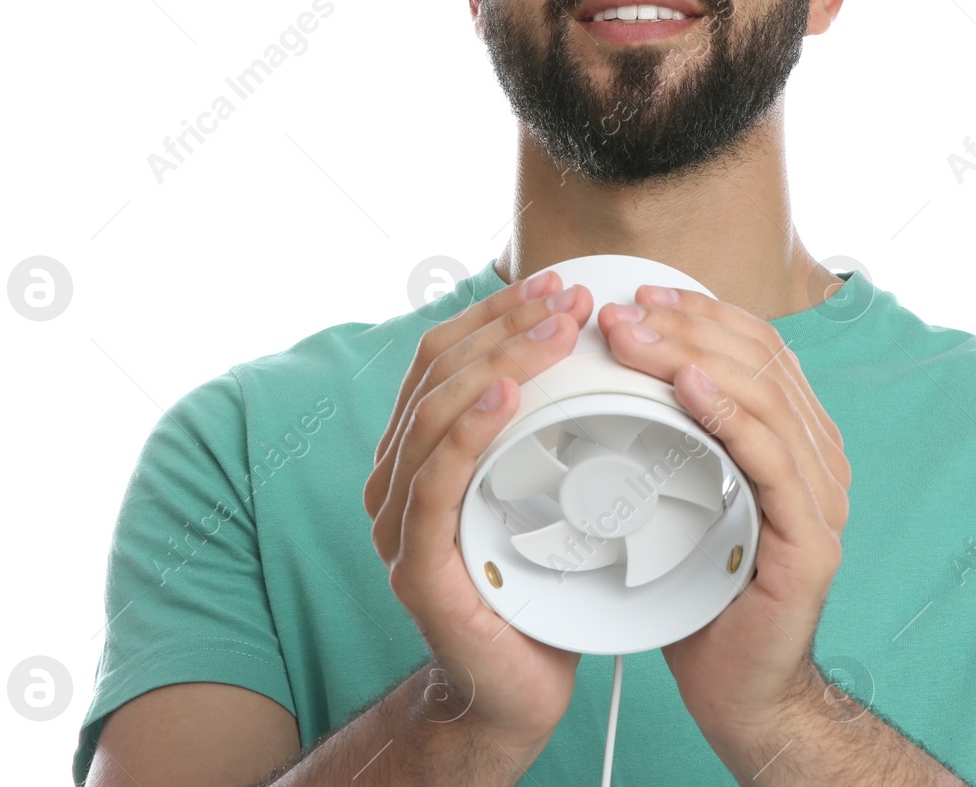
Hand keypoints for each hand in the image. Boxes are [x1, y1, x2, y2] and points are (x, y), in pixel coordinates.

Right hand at [364, 269, 594, 756]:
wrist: (517, 689)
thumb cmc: (536, 583)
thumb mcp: (538, 485)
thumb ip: (538, 425)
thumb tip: (580, 347)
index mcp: (418, 451)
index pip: (444, 356)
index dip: (497, 313)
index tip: (559, 284)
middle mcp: (395, 478)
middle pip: (438, 372)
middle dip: (508, 325)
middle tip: (573, 300)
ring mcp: (397, 523)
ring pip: (434, 413)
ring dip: (500, 360)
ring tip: (557, 332)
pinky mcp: (416, 566)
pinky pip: (434, 481)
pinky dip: (468, 429)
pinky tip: (505, 395)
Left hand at [596, 284, 851, 750]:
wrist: (737, 690)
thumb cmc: (702, 591)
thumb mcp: (686, 493)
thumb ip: (678, 433)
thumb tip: (621, 368)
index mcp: (797, 438)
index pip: (758, 349)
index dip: (702, 312)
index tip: (641, 296)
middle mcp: (820, 457)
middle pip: (760, 360)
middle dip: (686, 324)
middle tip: (621, 313)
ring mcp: (822, 495)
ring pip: (762, 394)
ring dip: (691, 354)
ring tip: (634, 337)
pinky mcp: (810, 537)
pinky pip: (768, 456)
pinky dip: (725, 410)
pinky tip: (685, 383)